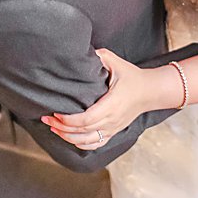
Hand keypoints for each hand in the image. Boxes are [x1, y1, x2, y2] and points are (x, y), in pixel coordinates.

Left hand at [44, 49, 177, 149]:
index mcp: (111, 104)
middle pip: (82, 131)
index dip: (68, 120)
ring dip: (68, 138)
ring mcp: (113, 128)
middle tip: (46, 120)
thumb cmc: (133, 77)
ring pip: (87, 141)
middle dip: (62, 127)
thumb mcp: (117, 63)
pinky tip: (70, 139)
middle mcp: (112, 120)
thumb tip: (82, 53)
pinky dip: (81, 145)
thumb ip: (100, 57)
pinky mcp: (114, 131)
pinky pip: (96, 144)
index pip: (85, 119)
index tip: (55, 113)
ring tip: (54, 130)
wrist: (151, 92)